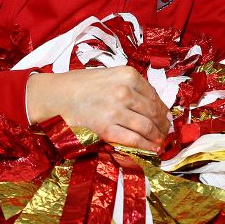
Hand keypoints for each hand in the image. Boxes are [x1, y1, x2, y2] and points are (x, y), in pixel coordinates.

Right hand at [25, 67, 170, 151]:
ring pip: (147, 126)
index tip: (167, 117)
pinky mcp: (107, 128)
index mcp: (128, 75)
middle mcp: (124, 91)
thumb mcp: (111, 75)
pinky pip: (133, 139)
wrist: (57, 96)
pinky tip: (152, 148)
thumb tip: (155, 105)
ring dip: (157, 136)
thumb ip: (132, 86)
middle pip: (153, 111)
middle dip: (162, 124)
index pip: (154, 95)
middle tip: (166, 131)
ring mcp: (116, 111)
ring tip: (160, 141)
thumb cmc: (82, 85)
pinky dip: (146, 146)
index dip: (163, 109)